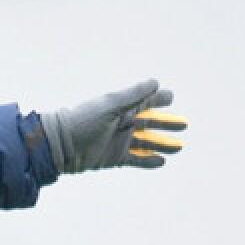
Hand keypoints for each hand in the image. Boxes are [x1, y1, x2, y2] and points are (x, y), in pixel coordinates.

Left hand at [41, 79, 187, 172]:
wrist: (60, 146)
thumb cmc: (83, 121)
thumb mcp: (109, 105)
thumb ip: (133, 95)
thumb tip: (156, 83)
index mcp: (120, 108)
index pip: (144, 102)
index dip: (158, 100)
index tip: (171, 97)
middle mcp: (121, 124)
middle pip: (149, 123)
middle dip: (166, 124)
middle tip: (184, 124)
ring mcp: (119, 142)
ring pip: (146, 143)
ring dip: (162, 144)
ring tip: (178, 147)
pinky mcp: (114, 158)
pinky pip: (136, 160)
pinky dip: (148, 161)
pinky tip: (162, 161)